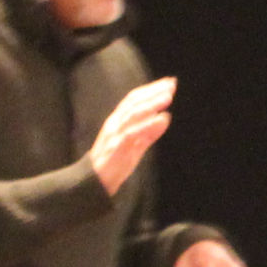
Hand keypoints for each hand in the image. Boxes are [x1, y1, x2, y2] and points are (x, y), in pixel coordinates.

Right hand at [92, 78, 175, 194]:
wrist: (94, 183)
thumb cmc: (114, 163)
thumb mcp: (136, 146)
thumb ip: (149, 132)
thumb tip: (165, 118)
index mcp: (118, 121)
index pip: (134, 99)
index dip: (150, 89)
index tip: (167, 83)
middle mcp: (115, 124)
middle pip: (134, 102)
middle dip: (153, 92)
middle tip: (171, 84)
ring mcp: (115, 135)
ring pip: (133, 114)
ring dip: (152, 104)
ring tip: (168, 97)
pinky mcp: (116, 148)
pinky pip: (133, 133)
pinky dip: (147, 125)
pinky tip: (161, 119)